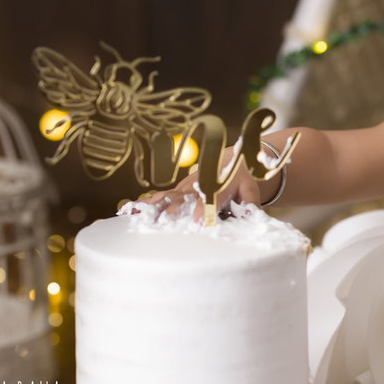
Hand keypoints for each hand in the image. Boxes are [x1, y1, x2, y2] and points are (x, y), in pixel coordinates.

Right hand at [136, 150, 264, 218]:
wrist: (229, 161)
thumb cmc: (241, 180)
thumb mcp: (252, 189)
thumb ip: (250, 203)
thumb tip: (249, 215)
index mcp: (217, 186)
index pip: (210, 199)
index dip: (203, 210)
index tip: (197, 222)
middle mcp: (198, 185)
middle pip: (184, 198)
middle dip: (174, 210)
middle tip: (164, 222)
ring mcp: (185, 187)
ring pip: (169, 196)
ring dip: (156, 206)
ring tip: (144, 216)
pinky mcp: (177, 190)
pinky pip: (161, 196)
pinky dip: (147, 202)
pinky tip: (132, 209)